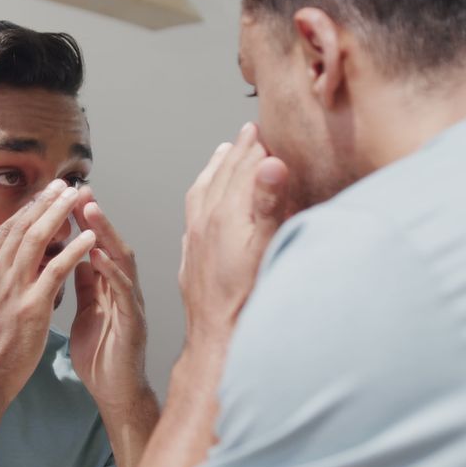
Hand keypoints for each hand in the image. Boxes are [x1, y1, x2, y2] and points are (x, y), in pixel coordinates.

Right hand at [0, 179, 96, 409]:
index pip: (5, 231)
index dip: (25, 210)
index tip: (42, 194)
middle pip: (23, 228)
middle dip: (46, 203)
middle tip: (66, 185)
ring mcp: (13, 289)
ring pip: (39, 241)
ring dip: (60, 216)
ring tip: (79, 199)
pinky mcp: (32, 307)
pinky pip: (57, 270)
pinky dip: (74, 250)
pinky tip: (90, 237)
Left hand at [70, 186, 152, 410]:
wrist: (115, 394)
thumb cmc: (101, 356)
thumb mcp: (86, 312)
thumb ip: (83, 286)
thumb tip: (71, 258)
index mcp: (108, 286)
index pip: (95, 245)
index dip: (83, 221)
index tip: (65, 196)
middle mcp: (123, 288)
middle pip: (110, 243)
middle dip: (96, 216)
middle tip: (80, 189)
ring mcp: (131, 303)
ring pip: (121, 259)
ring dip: (105, 234)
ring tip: (89, 210)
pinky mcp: (134, 322)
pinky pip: (124, 291)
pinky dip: (111, 272)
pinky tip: (97, 256)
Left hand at [179, 122, 288, 352]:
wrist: (218, 339)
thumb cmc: (245, 300)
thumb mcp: (264, 247)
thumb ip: (268, 203)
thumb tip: (271, 163)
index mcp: (224, 215)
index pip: (242, 169)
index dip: (256, 147)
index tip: (264, 127)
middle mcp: (205, 223)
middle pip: (221, 176)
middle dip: (237, 152)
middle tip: (249, 131)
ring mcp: (196, 241)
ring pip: (203, 193)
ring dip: (216, 169)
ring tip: (224, 153)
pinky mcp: (193, 259)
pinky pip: (193, 215)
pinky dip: (202, 196)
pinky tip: (205, 201)